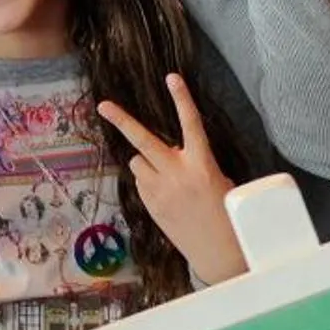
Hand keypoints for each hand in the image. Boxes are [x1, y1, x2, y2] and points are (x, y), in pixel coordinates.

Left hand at [99, 74, 246, 283]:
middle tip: (104, 105)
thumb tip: (174, 153)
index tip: (171, 77)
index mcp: (201, 164)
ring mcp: (159, 190)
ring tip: (167, 176)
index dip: (182, 99)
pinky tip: (166, 195)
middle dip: (121, 120)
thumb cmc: (225, 213)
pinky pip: (141, 182)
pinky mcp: (150, 205)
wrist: (219, 251)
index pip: (191, 124)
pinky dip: (149, 181)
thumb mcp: (219, 180)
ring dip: (147, 161)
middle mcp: (177, 173)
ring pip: (139, 161)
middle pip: (143, 140)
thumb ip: (194, 162)